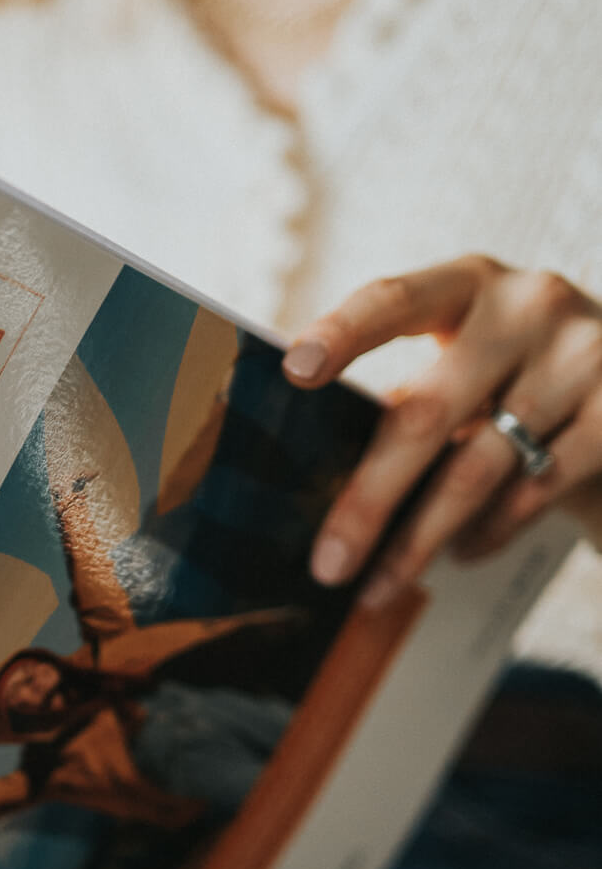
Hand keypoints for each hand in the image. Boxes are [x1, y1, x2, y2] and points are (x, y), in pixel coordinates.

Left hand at [283, 257, 601, 604]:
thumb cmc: (517, 381)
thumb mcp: (468, 364)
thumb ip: (411, 400)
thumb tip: (318, 488)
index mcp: (467, 284)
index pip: (394, 299)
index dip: (342, 332)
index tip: (295, 371)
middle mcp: (527, 306)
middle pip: (426, 413)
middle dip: (368, 500)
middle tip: (328, 564)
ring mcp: (581, 356)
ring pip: (477, 468)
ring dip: (421, 539)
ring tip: (381, 584)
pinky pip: (533, 489)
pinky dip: (488, 531)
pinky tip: (460, 553)